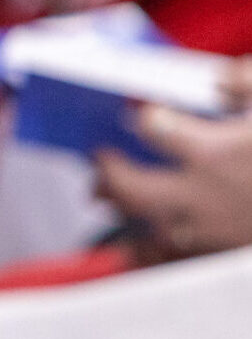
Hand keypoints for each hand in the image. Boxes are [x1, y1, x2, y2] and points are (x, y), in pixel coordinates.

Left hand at [95, 75, 251, 261]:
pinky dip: (146, 249)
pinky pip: (169, 260)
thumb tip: (221, 79)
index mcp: (214, 152)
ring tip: (105, 193)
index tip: (141, 113)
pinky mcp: (222, 259)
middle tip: (101, 155)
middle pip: (127, 185)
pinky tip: (136, 240)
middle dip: (108, 168)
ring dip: (121, 208)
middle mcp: (202, 196)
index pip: (152, 128)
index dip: (143, 117)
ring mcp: (210, 233)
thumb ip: (249, 83)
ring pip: (142, 226)